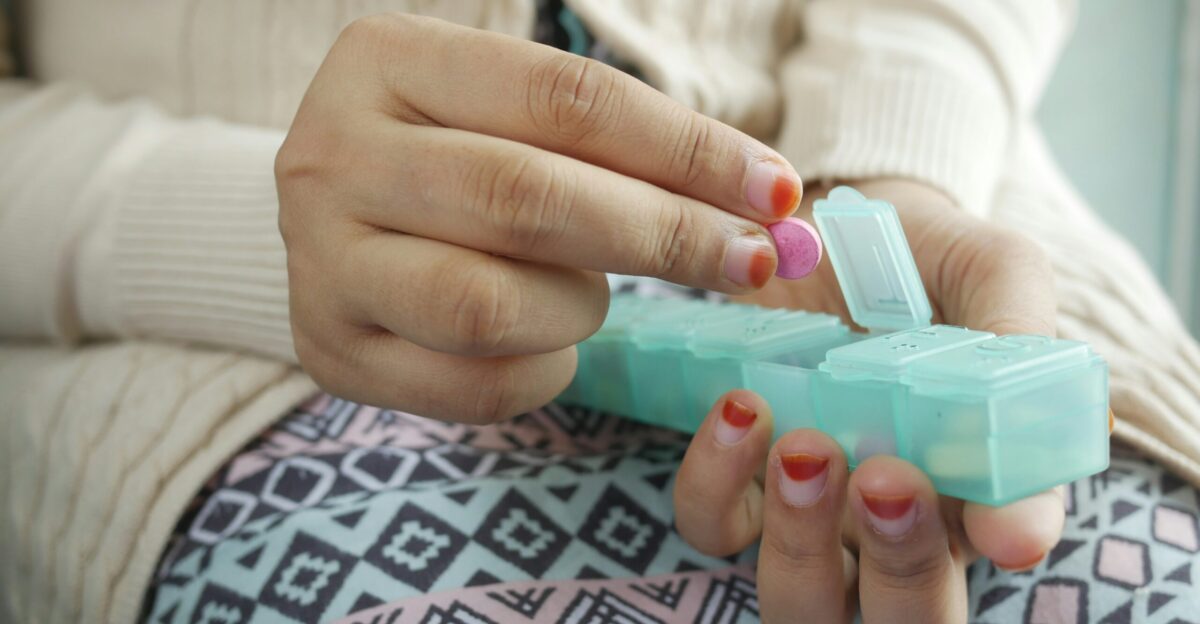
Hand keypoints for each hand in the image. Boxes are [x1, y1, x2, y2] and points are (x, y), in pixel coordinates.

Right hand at [276, 14, 803, 422]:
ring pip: (489, 306)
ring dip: (579, 309)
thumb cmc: (458, 155)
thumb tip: (771, 204)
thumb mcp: (517, 116)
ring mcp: (319, 260)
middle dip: (663, 236)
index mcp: (387, 61)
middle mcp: (332, 154)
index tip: (774, 191)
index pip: (564, 98)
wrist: (339, 219)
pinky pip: (471, 383)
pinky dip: (542, 372)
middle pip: (526, 199)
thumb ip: (627, 147)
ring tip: (591, 294)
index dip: (685, 149)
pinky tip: (549, 344)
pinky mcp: (329, 349)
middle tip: (749, 261)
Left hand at [674, 180, 1064, 621]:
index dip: (1004, 542)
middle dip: (901, 570)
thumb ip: (1017, 346)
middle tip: (888, 481)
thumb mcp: (990, 272)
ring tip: (804, 444)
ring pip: (800, 595)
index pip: (1006, 542)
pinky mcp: (735, 474)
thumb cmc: (922, 254)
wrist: (823, 215)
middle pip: (903, 615)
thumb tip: (1025, 502)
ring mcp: (809, 505)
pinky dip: (716, 483)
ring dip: (801, 538)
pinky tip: (739, 407)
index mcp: (977, 475)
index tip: (997, 523)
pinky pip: (712, 524)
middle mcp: (894, 515)